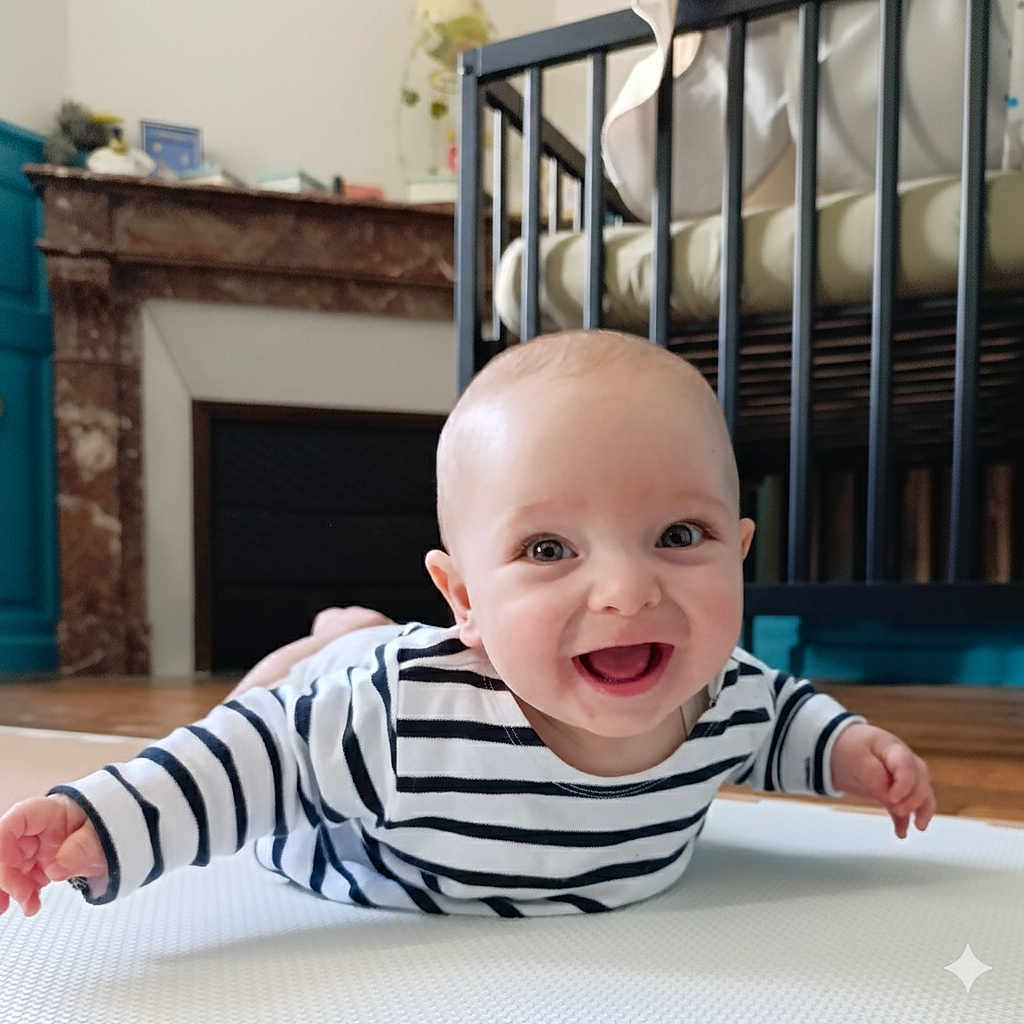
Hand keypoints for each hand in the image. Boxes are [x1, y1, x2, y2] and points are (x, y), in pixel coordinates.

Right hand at [0, 794, 106, 916]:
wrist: (124, 833)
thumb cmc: (112, 822)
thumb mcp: (105, 832)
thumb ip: (82, 848)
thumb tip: (55, 870)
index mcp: (50, 812)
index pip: (15, 822)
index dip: (4, 846)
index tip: (9, 868)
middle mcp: (38, 830)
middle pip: (6, 849)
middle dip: (5, 876)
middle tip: (15, 898)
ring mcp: (38, 848)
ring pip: (11, 868)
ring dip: (11, 890)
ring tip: (28, 906)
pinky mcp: (41, 864)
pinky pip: (23, 880)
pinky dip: (24, 895)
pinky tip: (32, 905)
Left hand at [830, 723, 935, 838]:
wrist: (838, 749)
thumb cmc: (848, 748)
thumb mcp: (855, 758)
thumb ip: (873, 776)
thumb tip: (890, 799)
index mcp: (892, 748)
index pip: (907, 765)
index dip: (904, 784)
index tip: (891, 799)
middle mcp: (903, 761)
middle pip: (920, 780)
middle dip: (914, 798)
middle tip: (898, 810)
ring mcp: (902, 776)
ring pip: (921, 793)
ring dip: (921, 810)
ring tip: (918, 827)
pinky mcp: (895, 791)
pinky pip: (905, 806)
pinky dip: (904, 820)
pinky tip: (901, 833)